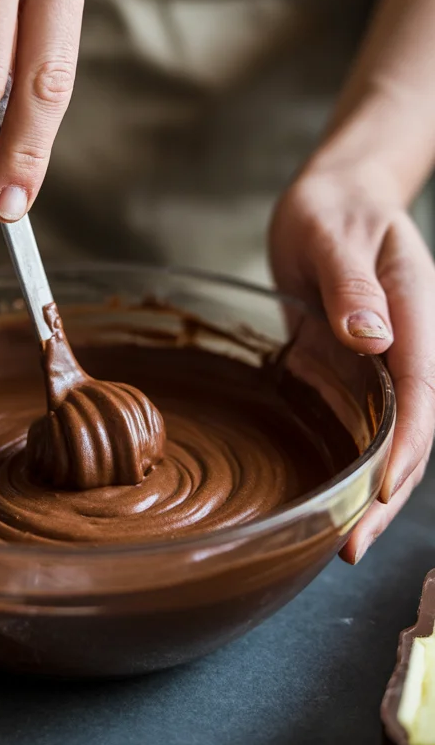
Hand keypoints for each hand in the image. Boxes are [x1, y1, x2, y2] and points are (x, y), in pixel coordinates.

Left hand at [270, 170, 434, 562]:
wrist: (332, 197)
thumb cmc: (335, 207)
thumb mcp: (334, 234)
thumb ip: (352, 284)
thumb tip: (372, 337)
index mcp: (415, 315)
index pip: (421, 394)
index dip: (405, 448)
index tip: (381, 493)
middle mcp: (405, 348)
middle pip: (410, 432)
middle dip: (387, 494)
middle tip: (352, 548)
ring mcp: (379, 365)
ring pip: (384, 438)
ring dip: (367, 490)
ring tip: (339, 543)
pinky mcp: (349, 371)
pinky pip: (354, 424)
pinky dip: (344, 462)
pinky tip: (323, 498)